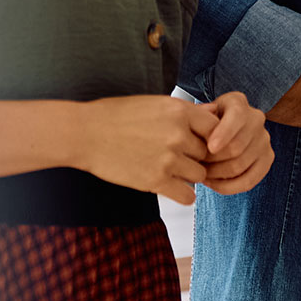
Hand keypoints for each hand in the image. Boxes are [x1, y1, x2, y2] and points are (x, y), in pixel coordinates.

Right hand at [71, 94, 216, 204]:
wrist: (85, 133)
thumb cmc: (116, 116)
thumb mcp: (153, 104)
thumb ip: (184, 112)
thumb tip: (212, 112)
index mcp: (179, 110)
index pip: (216, 128)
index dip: (209, 137)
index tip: (197, 142)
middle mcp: (178, 134)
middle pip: (208, 153)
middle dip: (197, 157)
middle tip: (180, 158)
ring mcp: (168, 158)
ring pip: (199, 175)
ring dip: (188, 175)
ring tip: (171, 170)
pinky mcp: (156, 181)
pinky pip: (187, 196)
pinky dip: (182, 195)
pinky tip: (171, 187)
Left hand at [198, 91, 272, 195]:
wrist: (222, 128)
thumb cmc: (208, 122)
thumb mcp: (200, 113)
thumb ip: (198, 118)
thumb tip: (201, 123)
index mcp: (238, 103)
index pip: (237, 117)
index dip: (224, 133)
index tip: (210, 147)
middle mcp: (256, 119)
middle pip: (236, 147)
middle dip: (212, 160)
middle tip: (195, 165)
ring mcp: (264, 140)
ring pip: (240, 166)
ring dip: (217, 175)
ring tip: (201, 175)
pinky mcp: (267, 159)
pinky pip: (249, 181)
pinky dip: (229, 187)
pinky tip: (214, 184)